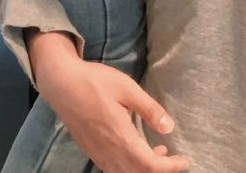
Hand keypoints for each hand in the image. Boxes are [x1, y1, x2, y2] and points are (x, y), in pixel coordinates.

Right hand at [28, 30, 190, 172]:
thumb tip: (169, 127)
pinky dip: (130, 167)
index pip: (149, 166)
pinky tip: (136, 151)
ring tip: (160, 153)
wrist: (61, 84)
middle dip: (160, 171)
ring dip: (144, 170)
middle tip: (175, 159)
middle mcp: (108, 152)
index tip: (183, 160)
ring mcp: (98, 154)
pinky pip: (113, 169)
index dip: (169, 167)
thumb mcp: (127, 88)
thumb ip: (149, 109)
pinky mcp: (91, 151)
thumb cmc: (95, 82)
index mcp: (120, 137)